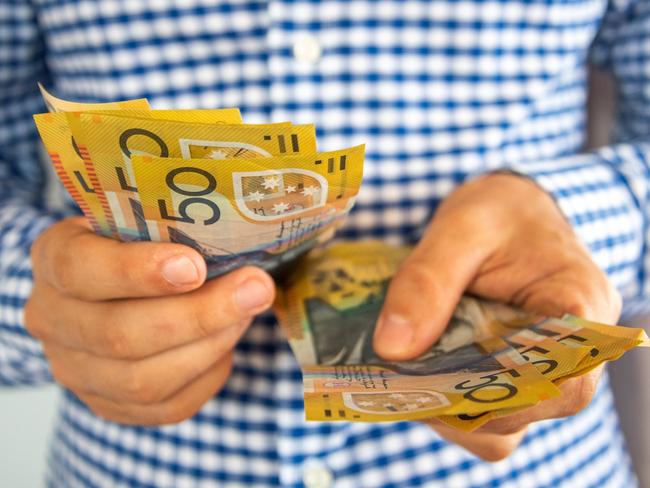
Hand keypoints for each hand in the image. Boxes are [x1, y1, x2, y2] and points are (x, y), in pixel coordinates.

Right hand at [25, 217, 274, 424]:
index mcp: (54, 260)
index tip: (196, 265)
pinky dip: (208, 375)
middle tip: (256, 289)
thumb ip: (170, 226)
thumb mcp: (140, 220)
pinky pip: (166, 407)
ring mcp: (76, 370)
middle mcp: (53, 320)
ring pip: (143, 381)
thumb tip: (237, 237)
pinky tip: (227, 344)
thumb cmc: (137, 245)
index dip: (137, 271)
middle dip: (199, 314)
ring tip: (247, 314)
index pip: (80, 269)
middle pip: (118, 335)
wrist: (113, 291)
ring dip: (209, 346)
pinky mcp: (109, 405)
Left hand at [372, 173, 620, 460]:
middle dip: (467, 403)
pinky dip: (453, 406)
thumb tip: (393, 349)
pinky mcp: (514, 373)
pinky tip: (419, 379)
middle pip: (532, 407)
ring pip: (507, 422)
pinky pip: (490, 412)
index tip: (441, 386)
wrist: (505, 210)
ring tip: (408, 381)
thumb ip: (427, 281)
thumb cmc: (497, 211)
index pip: (565, 377)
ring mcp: (543, 367)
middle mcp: (573, 349)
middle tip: (407, 382)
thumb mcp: (459, 229)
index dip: (506, 395)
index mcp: (579, 305)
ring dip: (455, 411)